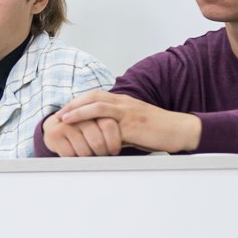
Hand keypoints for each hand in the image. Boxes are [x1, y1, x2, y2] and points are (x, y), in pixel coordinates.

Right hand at [42, 111, 122, 156]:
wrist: (56, 127)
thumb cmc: (83, 129)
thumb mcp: (99, 124)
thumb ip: (113, 127)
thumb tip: (133, 140)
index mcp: (95, 109)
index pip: (109, 126)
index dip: (114, 143)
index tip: (114, 151)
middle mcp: (80, 115)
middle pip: (98, 143)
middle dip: (102, 153)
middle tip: (101, 155)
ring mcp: (66, 124)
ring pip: (85, 151)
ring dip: (88, 158)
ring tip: (88, 154)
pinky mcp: (55, 134)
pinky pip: (70, 155)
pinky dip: (75, 159)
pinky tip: (75, 154)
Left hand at [54, 91, 201, 153]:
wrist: (179, 131)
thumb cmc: (157, 132)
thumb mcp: (132, 128)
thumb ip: (116, 129)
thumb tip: (100, 140)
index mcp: (123, 102)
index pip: (95, 96)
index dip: (78, 103)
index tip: (65, 111)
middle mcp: (123, 102)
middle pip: (92, 96)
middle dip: (73, 104)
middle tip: (58, 114)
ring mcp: (127, 111)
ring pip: (97, 104)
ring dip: (77, 111)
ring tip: (63, 119)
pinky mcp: (131, 122)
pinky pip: (108, 120)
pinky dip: (92, 122)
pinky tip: (83, 129)